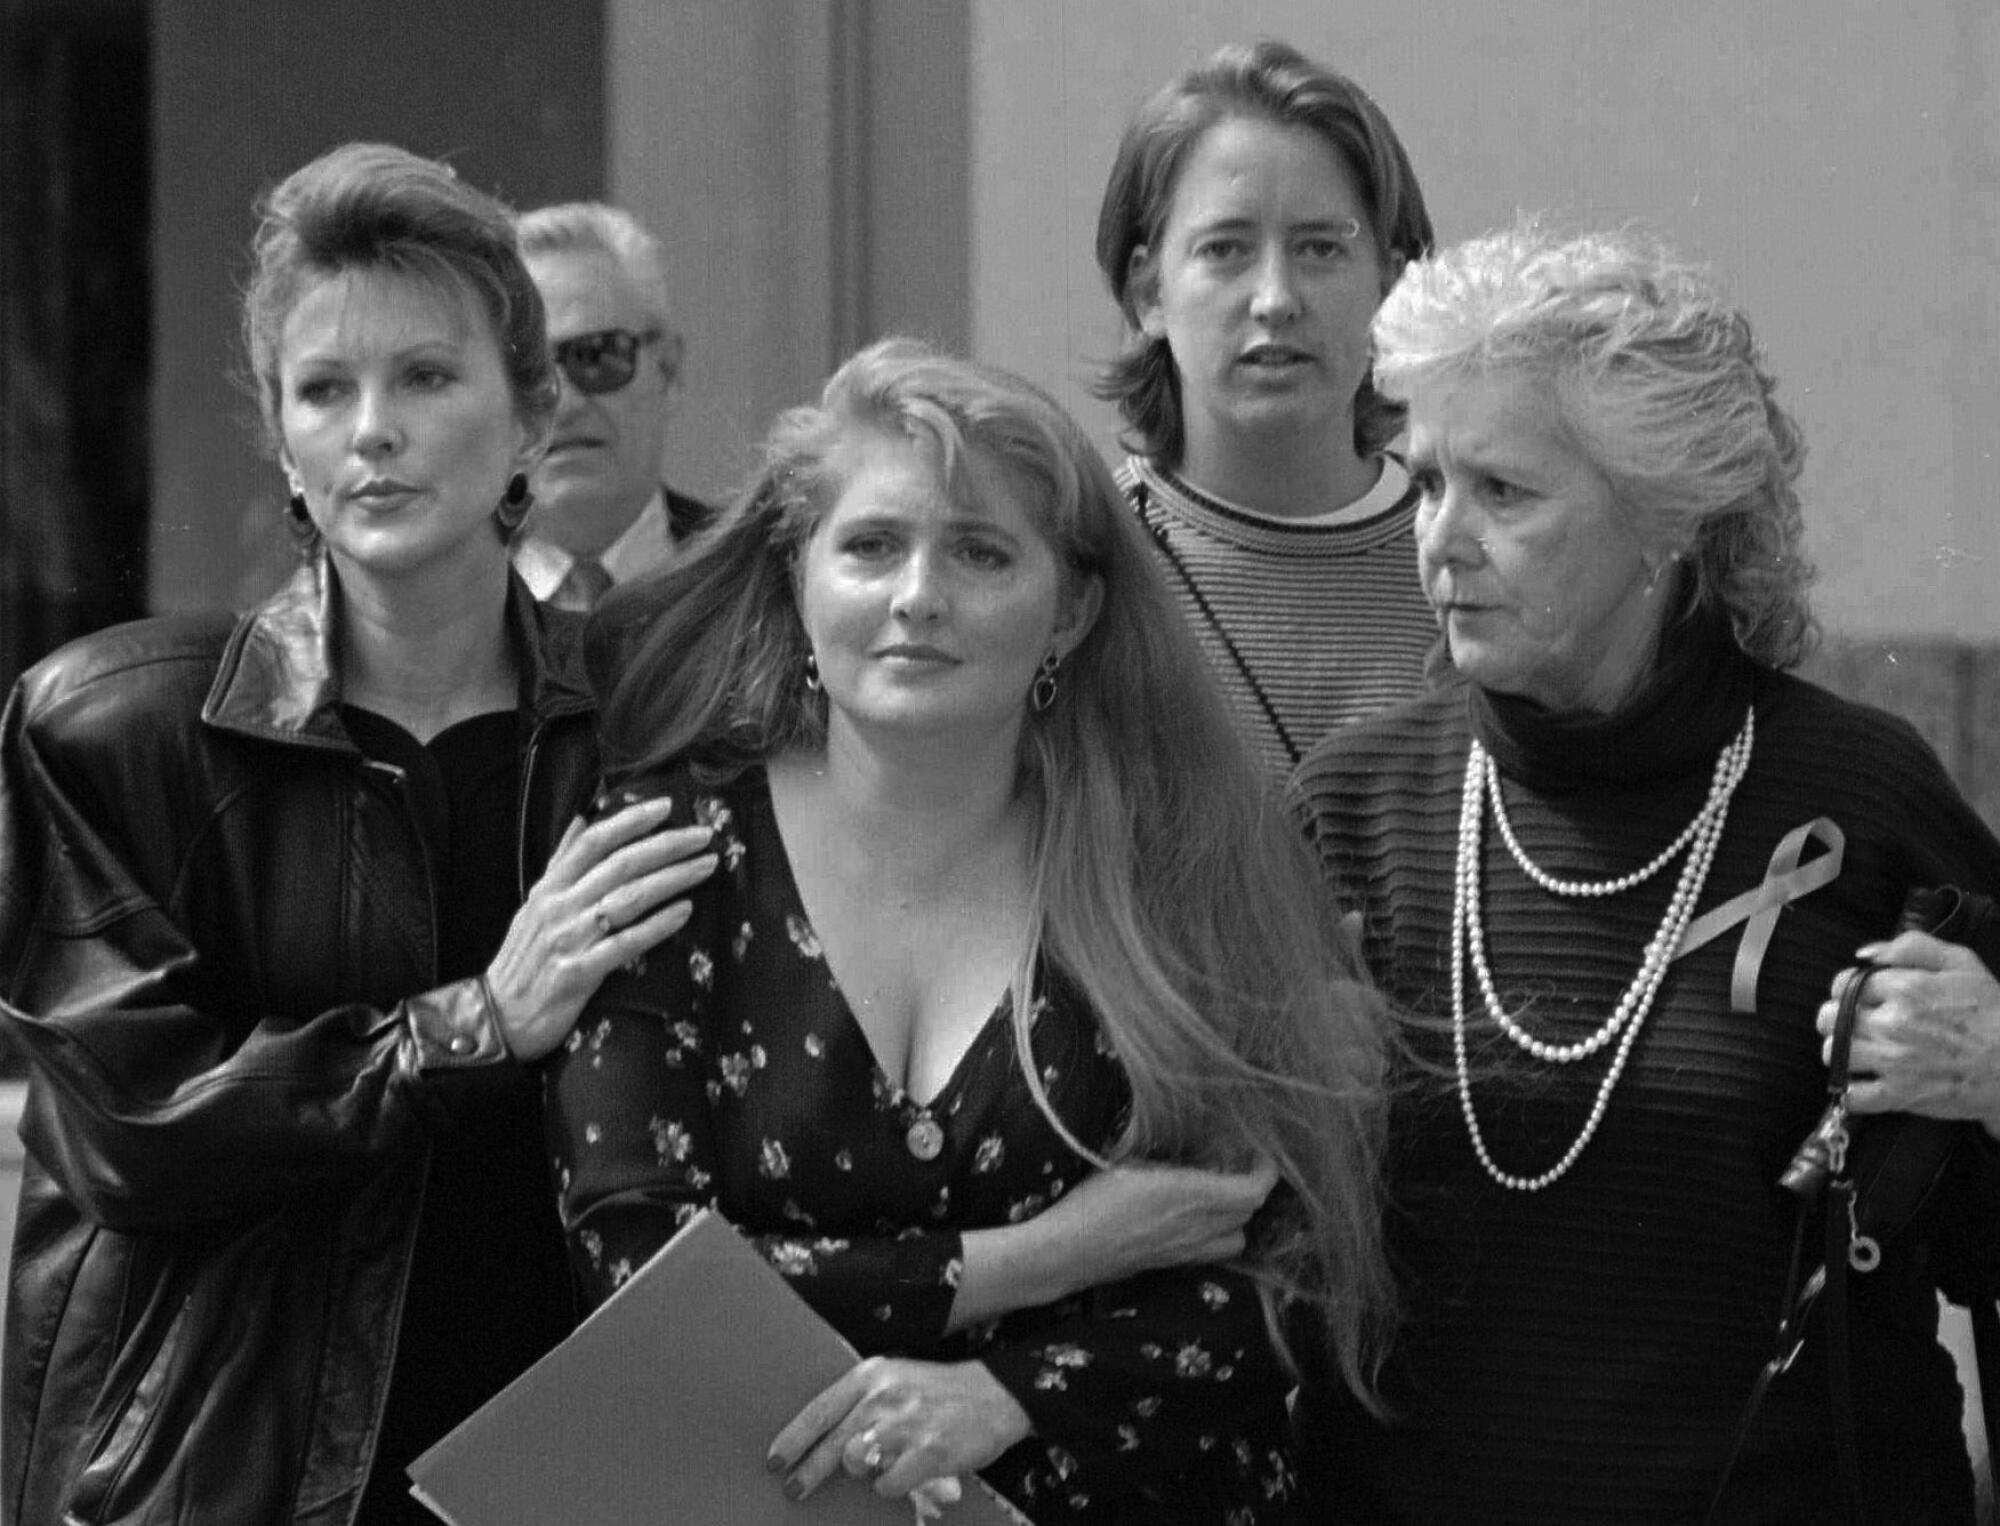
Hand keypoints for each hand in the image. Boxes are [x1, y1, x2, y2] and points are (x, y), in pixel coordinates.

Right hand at [484, 796, 717, 1060]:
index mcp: (549, 888)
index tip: (667, 807)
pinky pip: (625, 944)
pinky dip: (657, 926)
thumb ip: (560, 862)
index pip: (594, 842)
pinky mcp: (579, 973)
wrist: (495, 1018)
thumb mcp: (534, 905)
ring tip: (706, 866)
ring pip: (629, 898)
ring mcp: (569, 939)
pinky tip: (685, 912)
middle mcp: (559, 907)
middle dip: (667, 846)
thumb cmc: (521, 960)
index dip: (631, 821)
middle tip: (704, 836)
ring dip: (673, 879)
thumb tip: (582, 820)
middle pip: (621, 864)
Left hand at [767, 1357, 1030, 1504]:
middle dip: (808, 1472)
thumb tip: (821, 1439)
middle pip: (832, 1443)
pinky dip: (891, 1486)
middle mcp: (885, 1396)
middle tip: (793, 1489)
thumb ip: (861, 1403)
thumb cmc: (937, 1391)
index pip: (819, 1410)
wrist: (993, 1394)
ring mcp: (907, 1424)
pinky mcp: (928, 1452)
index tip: (774, 1460)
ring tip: (878, 1466)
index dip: (793, 1439)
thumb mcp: (895, 1379)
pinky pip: (889, 1484)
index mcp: (872, 1375)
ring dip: (862, 1472)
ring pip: (857, 1463)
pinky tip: (904, 1475)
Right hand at [1036, 1155, 1278, 1290]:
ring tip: (1219, 1193)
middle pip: (1249, 1213)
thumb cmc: (1092, 1200)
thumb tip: (1192, 1140)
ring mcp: (1186, 1251)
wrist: (1067, 1251)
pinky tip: (1193, 1215)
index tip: (1260, 1152)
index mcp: (1190, 1196)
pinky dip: (1217, 1232)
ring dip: (1238, 1215)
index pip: (1253, 1191)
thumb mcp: (1130, 1161)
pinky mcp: (1172, 1264)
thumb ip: (1168, 1154)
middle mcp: (1197, 1228)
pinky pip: (1213, 1250)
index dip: (1266, 1171)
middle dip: (1252, 1186)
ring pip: (1237, 1238)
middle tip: (1237, 1163)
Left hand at [1817, 931, 1999, 1132]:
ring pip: (1833, 1053)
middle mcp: (1893, 1023)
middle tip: (1855, 1022)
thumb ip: (1911, 947)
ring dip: (1840, 1051)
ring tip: (1859, 1049)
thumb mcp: (1961, 963)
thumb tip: (1865, 954)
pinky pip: (1853, 1096)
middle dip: (1838, 1017)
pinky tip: (1863, 1081)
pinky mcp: (1902, 1095)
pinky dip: (1851, 1091)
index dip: (1846, 989)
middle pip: (1830, 1017)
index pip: (1843, 984)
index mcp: (1905, 988)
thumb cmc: (1993, 1012)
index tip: (1859, 997)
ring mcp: (1894, 1061)